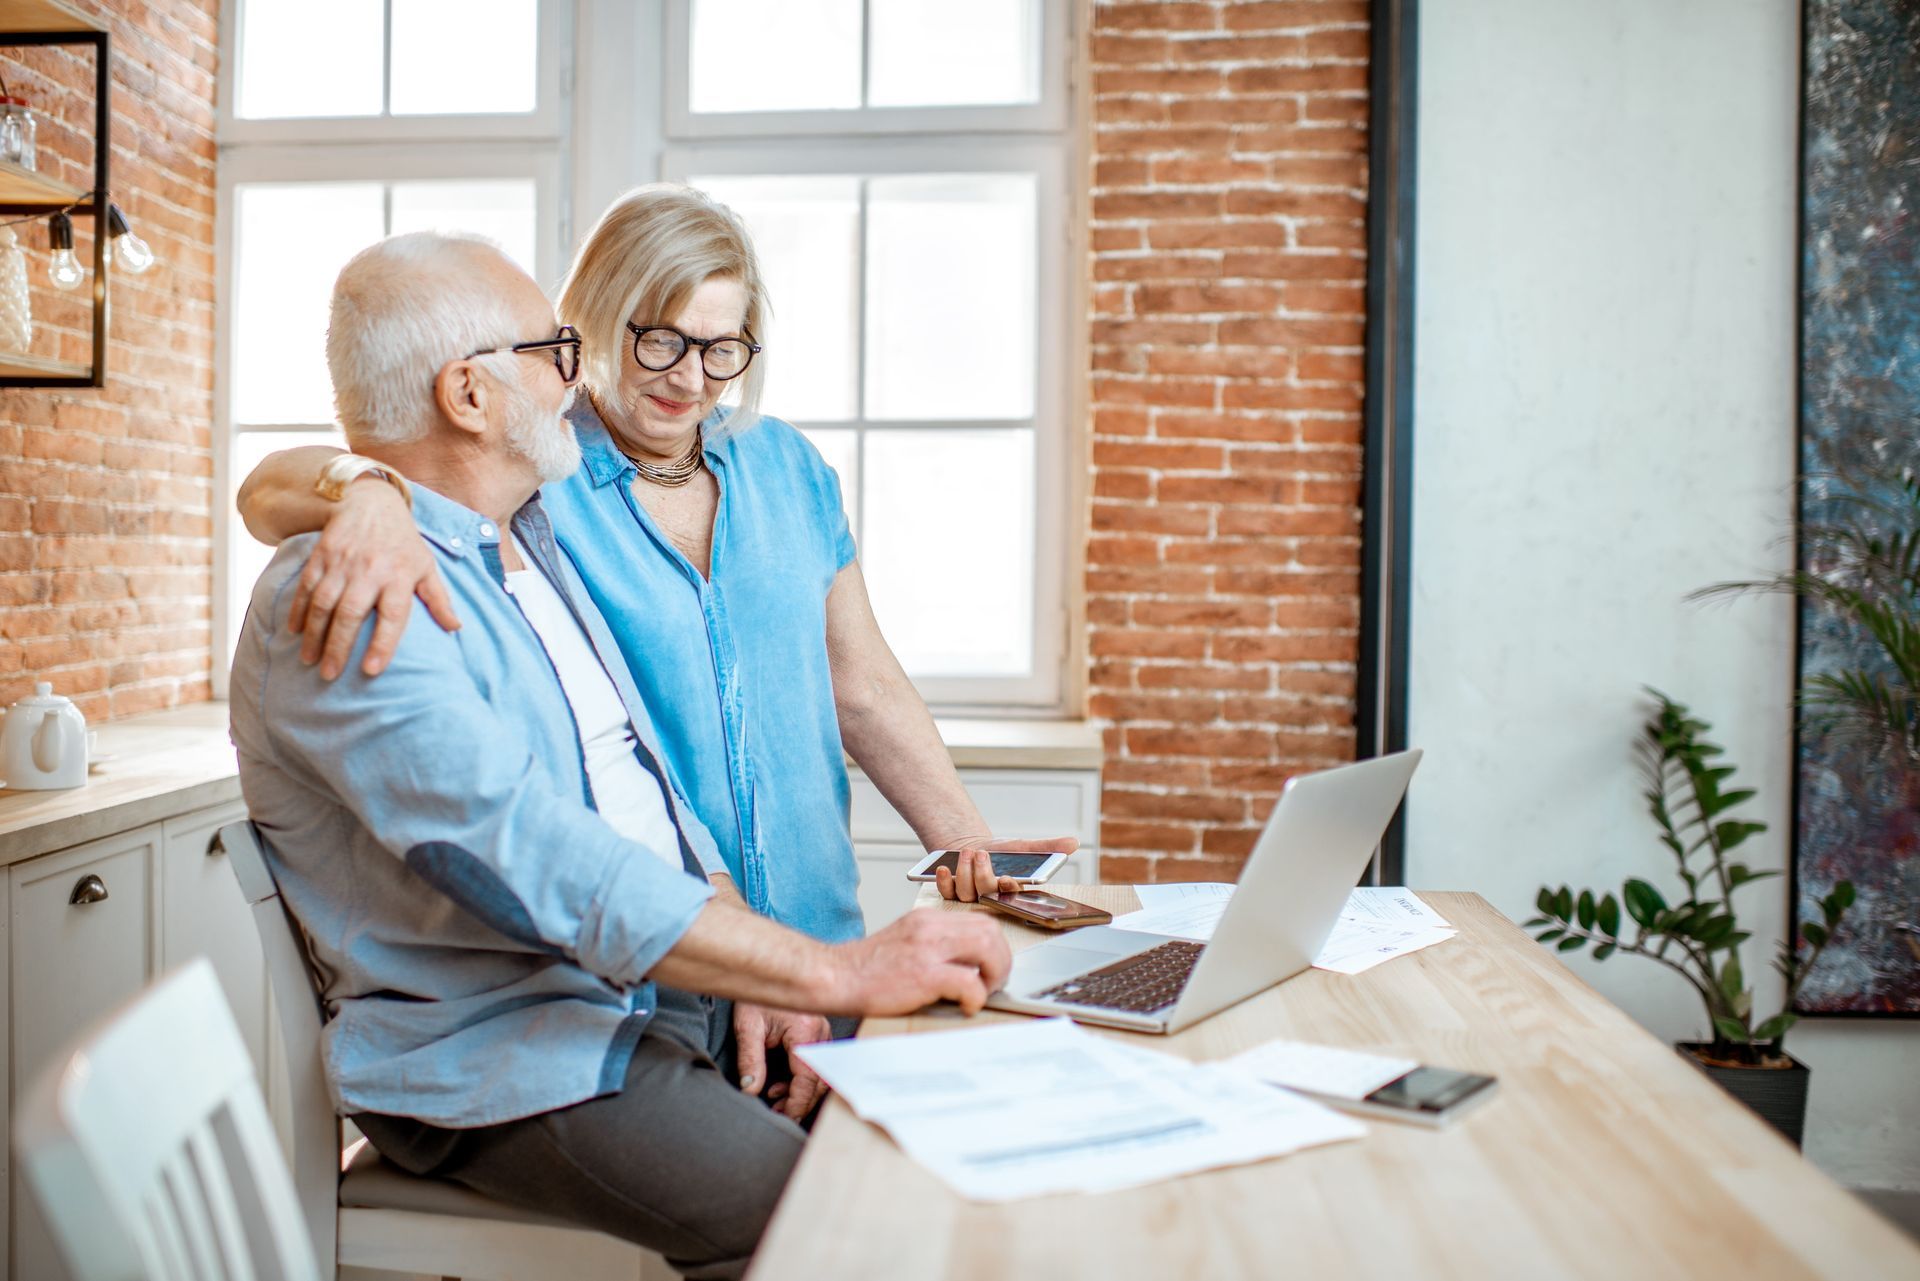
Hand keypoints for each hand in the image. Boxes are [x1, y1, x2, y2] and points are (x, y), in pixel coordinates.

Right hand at [286, 479, 461, 678]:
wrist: (370, 502)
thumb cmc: (403, 542)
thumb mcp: (426, 566)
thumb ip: (438, 599)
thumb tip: (455, 628)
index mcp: (400, 576)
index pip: (392, 616)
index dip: (382, 644)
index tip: (372, 671)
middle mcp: (370, 570)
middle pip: (352, 613)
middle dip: (338, 646)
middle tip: (329, 675)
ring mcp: (343, 563)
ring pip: (324, 602)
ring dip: (314, 634)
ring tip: (309, 660)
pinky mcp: (321, 556)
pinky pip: (306, 587)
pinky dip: (298, 610)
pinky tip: (295, 631)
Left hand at [733, 1003, 832, 1121]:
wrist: (764, 970)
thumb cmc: (756, 995)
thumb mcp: (748, 1028)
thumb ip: (750, 1061)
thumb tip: (751, 1090)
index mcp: (805, 1031)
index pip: (807, 1077)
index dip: (797, 1102)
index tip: (784, 1116)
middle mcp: (819, 1032)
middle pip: (819, 1079)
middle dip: (800, 1101)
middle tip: (778, 1113)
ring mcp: (822, 1032)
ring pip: (820, 1073)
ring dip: (801, 1090)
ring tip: (775, 1099)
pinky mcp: (817, 1033)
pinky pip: (815, 1063)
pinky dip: (801, 1078)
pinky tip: (780, 1083)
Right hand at [823, 909, 1011, 1015]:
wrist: (832, 977)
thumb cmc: (864, 969)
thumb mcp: (903, 942)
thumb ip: (931, 945)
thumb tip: (963, 964)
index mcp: (926, 919)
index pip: (981, 921)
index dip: (994, 946)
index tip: (989, 968)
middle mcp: (930, 927)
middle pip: (991, 931)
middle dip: (1001, 961)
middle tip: (992, 983)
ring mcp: (926, 949)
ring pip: (988, 948)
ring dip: (994, 975)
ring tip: (981, 993)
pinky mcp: (923, 975)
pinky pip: (969, 983)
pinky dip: (975, 998)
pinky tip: (965, 1007)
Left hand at [933, 835, 1078, 902]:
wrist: (973, 847)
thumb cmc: (1001, 852)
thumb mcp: (1023, 847)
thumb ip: (1047, 846)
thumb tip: (1074, 843)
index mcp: (1011, 890)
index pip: (1013, 895)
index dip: (1009, 890)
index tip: (1007, 878)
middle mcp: (991, 897)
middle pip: (987, 894)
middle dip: (983, 875)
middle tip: (982, 854)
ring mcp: (971, 897)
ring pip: (967, 894)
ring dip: (965, 872)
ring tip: (967, 853)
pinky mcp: (953, 892)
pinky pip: (947, 893)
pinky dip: (944, 881)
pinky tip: (944, 868)